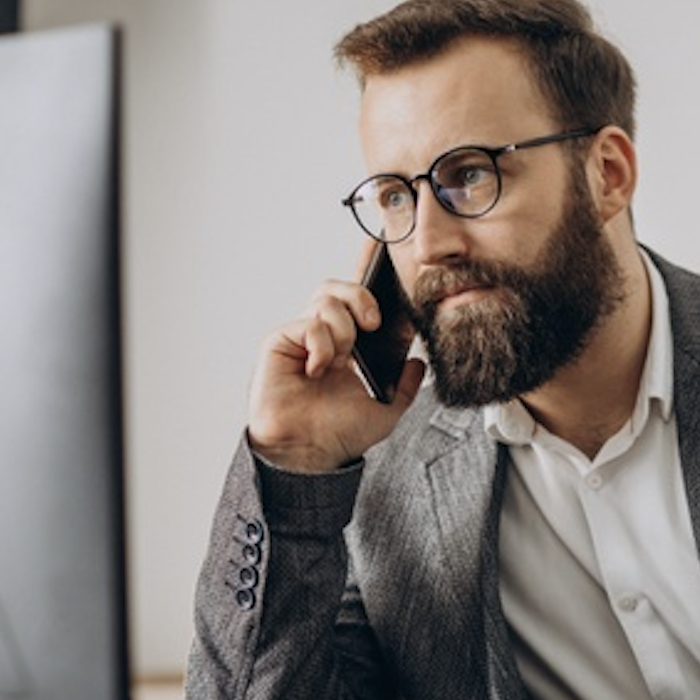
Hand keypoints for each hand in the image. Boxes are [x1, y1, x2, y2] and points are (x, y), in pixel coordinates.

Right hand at [247, 252, 424, 473]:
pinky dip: (322, 344)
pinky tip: (320, 369)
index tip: (382, 246)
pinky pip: (308, 322)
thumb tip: (419, 363)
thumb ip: (406, 387)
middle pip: (338, 287)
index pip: (357, 300)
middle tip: (374, 322)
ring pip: (326, 300)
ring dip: (343, 326)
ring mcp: (300, 338)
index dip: (366, 268)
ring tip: (344, 357)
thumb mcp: (386, 411)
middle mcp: (323, 337)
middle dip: (361, 295)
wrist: (309, 454)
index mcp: (347, 347)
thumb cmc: (337, 435)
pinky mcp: (280, 342)